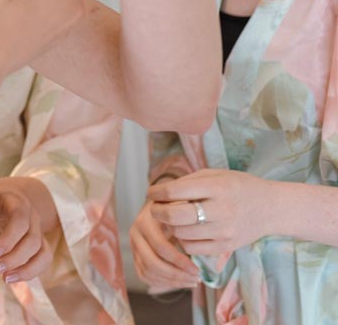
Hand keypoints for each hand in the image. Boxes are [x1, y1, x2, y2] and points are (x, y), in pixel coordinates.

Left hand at [0, 177, 55, 283]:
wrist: (20, 193)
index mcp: (18, 204)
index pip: (19, 221)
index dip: (8, 239)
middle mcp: (32, 218)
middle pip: (32, 241)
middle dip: (14, 258)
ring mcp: (39, 231)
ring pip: (42, 252)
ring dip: (26, 269)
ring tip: (5, 279)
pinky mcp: (41, 242)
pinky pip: (44, 259)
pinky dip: (32, 272)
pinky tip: (14, 279)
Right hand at [130, 195, 199, 291]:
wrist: (159, 204)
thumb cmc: (175, 207)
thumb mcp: (182, 210)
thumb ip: (190, 227)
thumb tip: (207, 251)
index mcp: (146, 222)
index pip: (161, 248)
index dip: (180, 262)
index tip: (198, 270)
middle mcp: (135, 234)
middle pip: (152, 264)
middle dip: (176, 276)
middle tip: (195, 279)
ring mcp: (133, 246)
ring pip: (148, 273)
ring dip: (171, 282)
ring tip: (190, 281)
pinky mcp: (134, 255)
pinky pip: (144, 275)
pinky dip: (161, 282)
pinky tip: (178, 281)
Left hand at [146, 169, 273, 257]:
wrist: (270, 208)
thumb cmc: (237, 187)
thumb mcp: (214, 174)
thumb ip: (188, 182)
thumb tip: (159, 193)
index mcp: (217, 187)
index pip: (174, 191)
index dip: (156, 192)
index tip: (152, 193)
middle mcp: (221, 210)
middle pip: (174, 216)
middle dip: (157, 211)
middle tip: (156, 208)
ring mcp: (224, 231)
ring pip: (180, 233)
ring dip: (169, 226)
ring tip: (171, 218)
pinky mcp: (226, 247)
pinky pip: (191, 248)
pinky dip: (181, 239)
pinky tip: (184, 230)